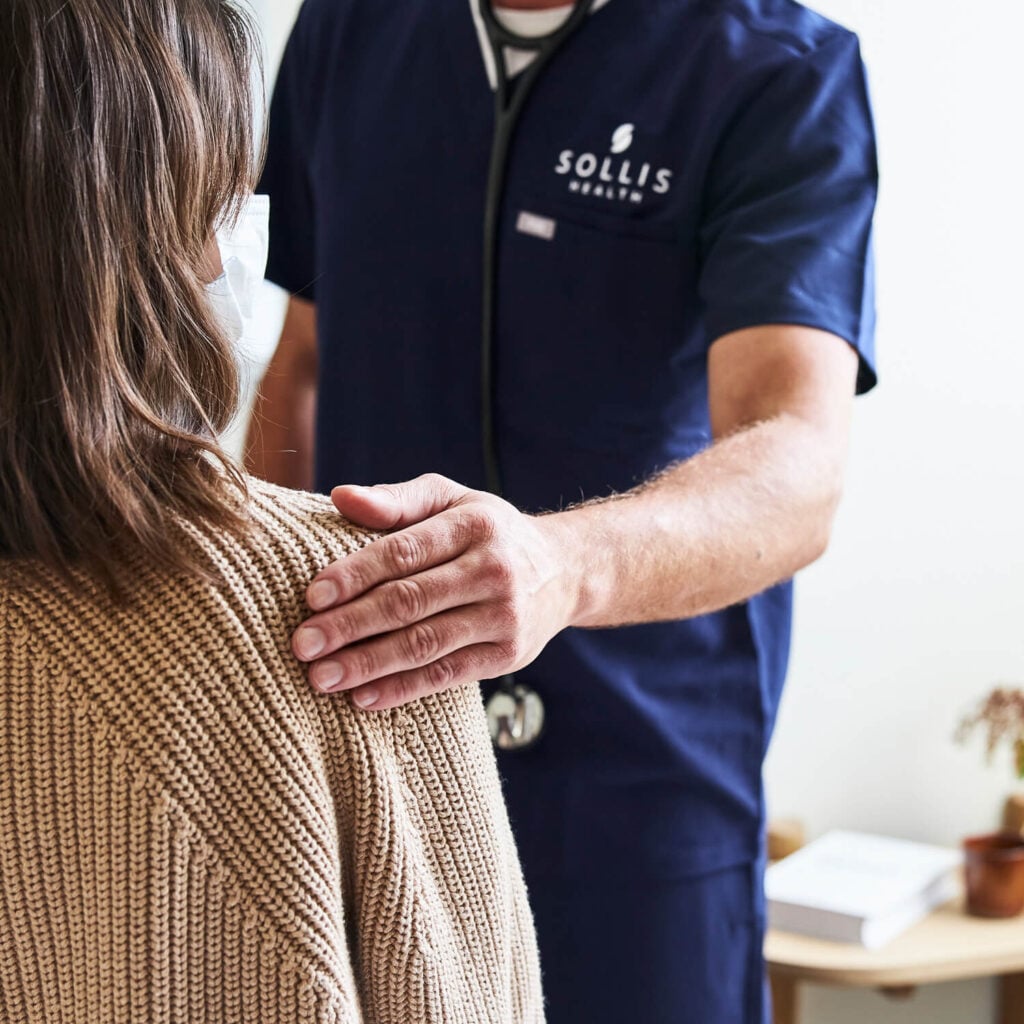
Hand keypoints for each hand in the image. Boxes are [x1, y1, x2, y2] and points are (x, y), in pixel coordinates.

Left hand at [293, 474, 580, 710]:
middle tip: (302, 643)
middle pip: (410, 602)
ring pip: (425, 645)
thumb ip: (397, 501)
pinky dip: (402, 689)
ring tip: (321, 677)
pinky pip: (447, 676)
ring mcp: (504, 617)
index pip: (404, 552)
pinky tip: (362, 698)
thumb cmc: (487, 531)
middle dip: (351, 625)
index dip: (355, 574)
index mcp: (473, 525)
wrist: (564, 571)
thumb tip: (341, 497)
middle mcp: (493, 571)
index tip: (312, 597)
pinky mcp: (507, 656)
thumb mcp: (451, 500)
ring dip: (368, 664)